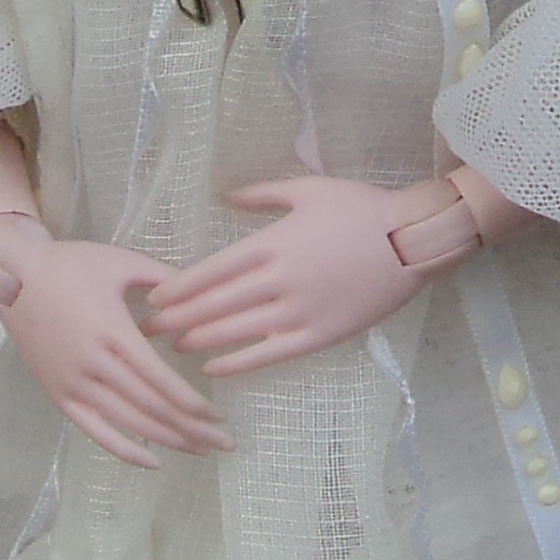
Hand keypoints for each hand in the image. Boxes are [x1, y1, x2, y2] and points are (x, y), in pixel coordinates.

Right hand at [0, 226, 231, 469]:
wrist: (10, 276)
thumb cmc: (69, 265)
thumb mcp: (121, 261)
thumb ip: (164, 278)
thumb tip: (203, 292)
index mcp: (111, 331)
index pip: (158, 378)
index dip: (190, 402)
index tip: (216, 416)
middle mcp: (92, 364)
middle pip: (149, 407)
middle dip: (190, 429)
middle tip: (224, 443)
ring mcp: (73, 383)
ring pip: (127, 423)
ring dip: (167, 441)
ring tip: (199, 450)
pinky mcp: (58, 394)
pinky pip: (94, 431)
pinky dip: (124, 450)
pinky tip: (154, 462)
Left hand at [143, 176, 435, 376]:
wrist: (413, 241)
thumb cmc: (361, 209)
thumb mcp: (307, 189)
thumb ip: (261, 195)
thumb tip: (224, 196)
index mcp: (271, 244)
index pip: (209, 271)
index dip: (176, 288)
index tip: (152, 298)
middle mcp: (278, 281)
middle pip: (212, 306)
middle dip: (175, 320)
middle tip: (145, 331)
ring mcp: (298, 312)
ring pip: (234, 333)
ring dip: (198, 341)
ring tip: (171, 348)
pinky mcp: (318, 335)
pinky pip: (268, 355)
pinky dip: (237, 363)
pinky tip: (214, 369)